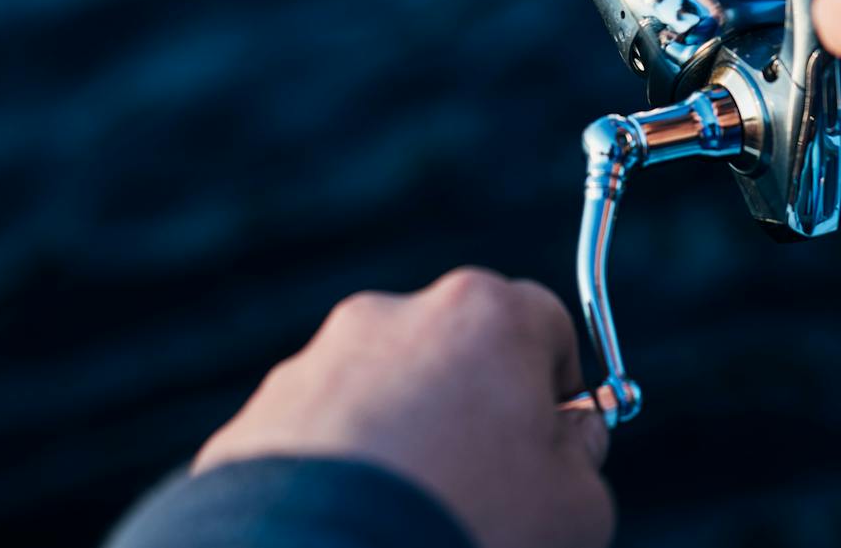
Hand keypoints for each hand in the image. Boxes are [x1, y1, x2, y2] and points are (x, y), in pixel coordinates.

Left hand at [194, 268, 611, 547]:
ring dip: (401, 441)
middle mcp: (393, 316)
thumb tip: (570, 439)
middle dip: (472, 410)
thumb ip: (584, 455)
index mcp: (483, 314)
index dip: (556, 387)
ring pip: (381, 394)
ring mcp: (315, 364)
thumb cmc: (467, 527)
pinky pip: (317, 439)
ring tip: (405, 516)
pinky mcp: (256, 419)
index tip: (552, 445)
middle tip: (481, 488)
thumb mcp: (576, 508)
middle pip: (455, 352)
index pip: (545, 323)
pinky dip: (337, 475)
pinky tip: (351, 526)